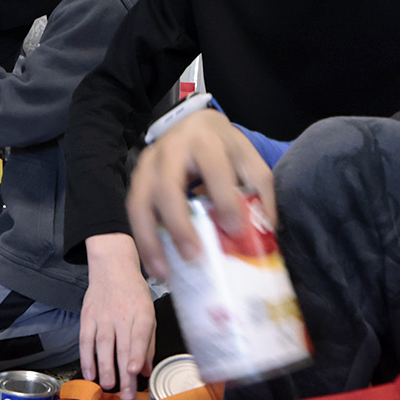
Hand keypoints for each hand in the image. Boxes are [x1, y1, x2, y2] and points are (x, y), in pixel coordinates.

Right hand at [80, 233, 156, 399]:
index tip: (136, 371)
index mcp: (142, 314)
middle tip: (126, 395)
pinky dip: (86, 359)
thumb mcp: (149, 313)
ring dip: (104, 369)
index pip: (140, 336)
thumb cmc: (133, 293)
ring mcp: (103, 317)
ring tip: (108, 387)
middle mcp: (122, 316)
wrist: (112, 267)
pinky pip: (85, 341)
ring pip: (102, 346)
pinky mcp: (87, 318)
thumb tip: (147, 371)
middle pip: (122, 348)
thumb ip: (148, 344)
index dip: (137, 354)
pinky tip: (89, 374)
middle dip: (124, 374)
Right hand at [127, 108, 272, 279]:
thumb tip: (265, 232)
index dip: (224, 200)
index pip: (213, 169)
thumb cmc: (224, 149)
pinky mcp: (137, 181)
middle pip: (167, 187)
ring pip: (139, 203)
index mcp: (204, 140)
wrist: (195, 126)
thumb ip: (260, 193)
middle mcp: (169, 149)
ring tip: (164, 272)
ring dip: (150, 240)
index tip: (234, 230)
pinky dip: (143, 241)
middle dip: (178, 225)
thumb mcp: (248, 162)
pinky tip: (156, 266)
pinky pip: (134, 213)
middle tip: (194, 257)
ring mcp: (147, 165)